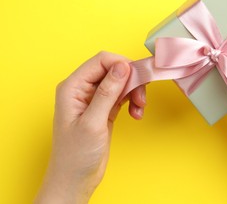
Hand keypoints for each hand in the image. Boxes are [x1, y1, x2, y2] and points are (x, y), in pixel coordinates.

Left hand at [35, 52, 145, 203]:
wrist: (76, 179)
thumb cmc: (76, 155)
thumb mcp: (93, 122)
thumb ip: (107, 92)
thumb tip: (122, 66)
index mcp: (73, 87)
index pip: (101, 61)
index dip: (122, 64)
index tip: (138, 77)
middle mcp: (83, 89)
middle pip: (114, 70)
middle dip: (131, 81)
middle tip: (141, 98)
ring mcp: (94, 99)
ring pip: (121, 82)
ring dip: (134, 92)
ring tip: (139, 109)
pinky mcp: (105, 108)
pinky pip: (123, 95)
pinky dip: (133, 101)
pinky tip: (136, 113)